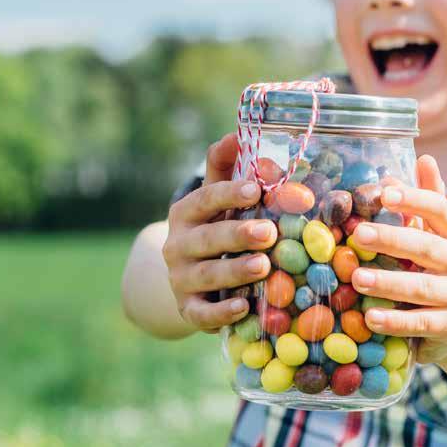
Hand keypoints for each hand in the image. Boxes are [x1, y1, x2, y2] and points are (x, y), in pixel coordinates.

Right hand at [162, 133, 277, 333]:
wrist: (188, 279)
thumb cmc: (214, 227)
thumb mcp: (217, 198)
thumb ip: (226, 167)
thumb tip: (238, 133)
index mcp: (185, 212)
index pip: (205, 198)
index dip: (230, 193)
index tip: (257, 188)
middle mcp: (177, 244)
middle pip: (207, 238)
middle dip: (237, 235)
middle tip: (268, 232)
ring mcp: (180, 278)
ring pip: (206, 275)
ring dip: (235, 271)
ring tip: (263, 267)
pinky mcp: (188, 309)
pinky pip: (202, 313)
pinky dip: (221, 312)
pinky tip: (242, 307)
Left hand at [350, 155, 446, 363]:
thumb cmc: (435, 269)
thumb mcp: (433, 234)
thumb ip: (426, 200)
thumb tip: (424, 157)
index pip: (441, 210)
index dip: (415, 200)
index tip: (385, 194)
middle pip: (427, 248)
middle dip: (392, 239)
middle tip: (359, 235)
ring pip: (421, 288)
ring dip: (387, 283)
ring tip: (357, 279)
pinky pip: (420, 324)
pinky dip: (394, 322)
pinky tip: (370, 317)